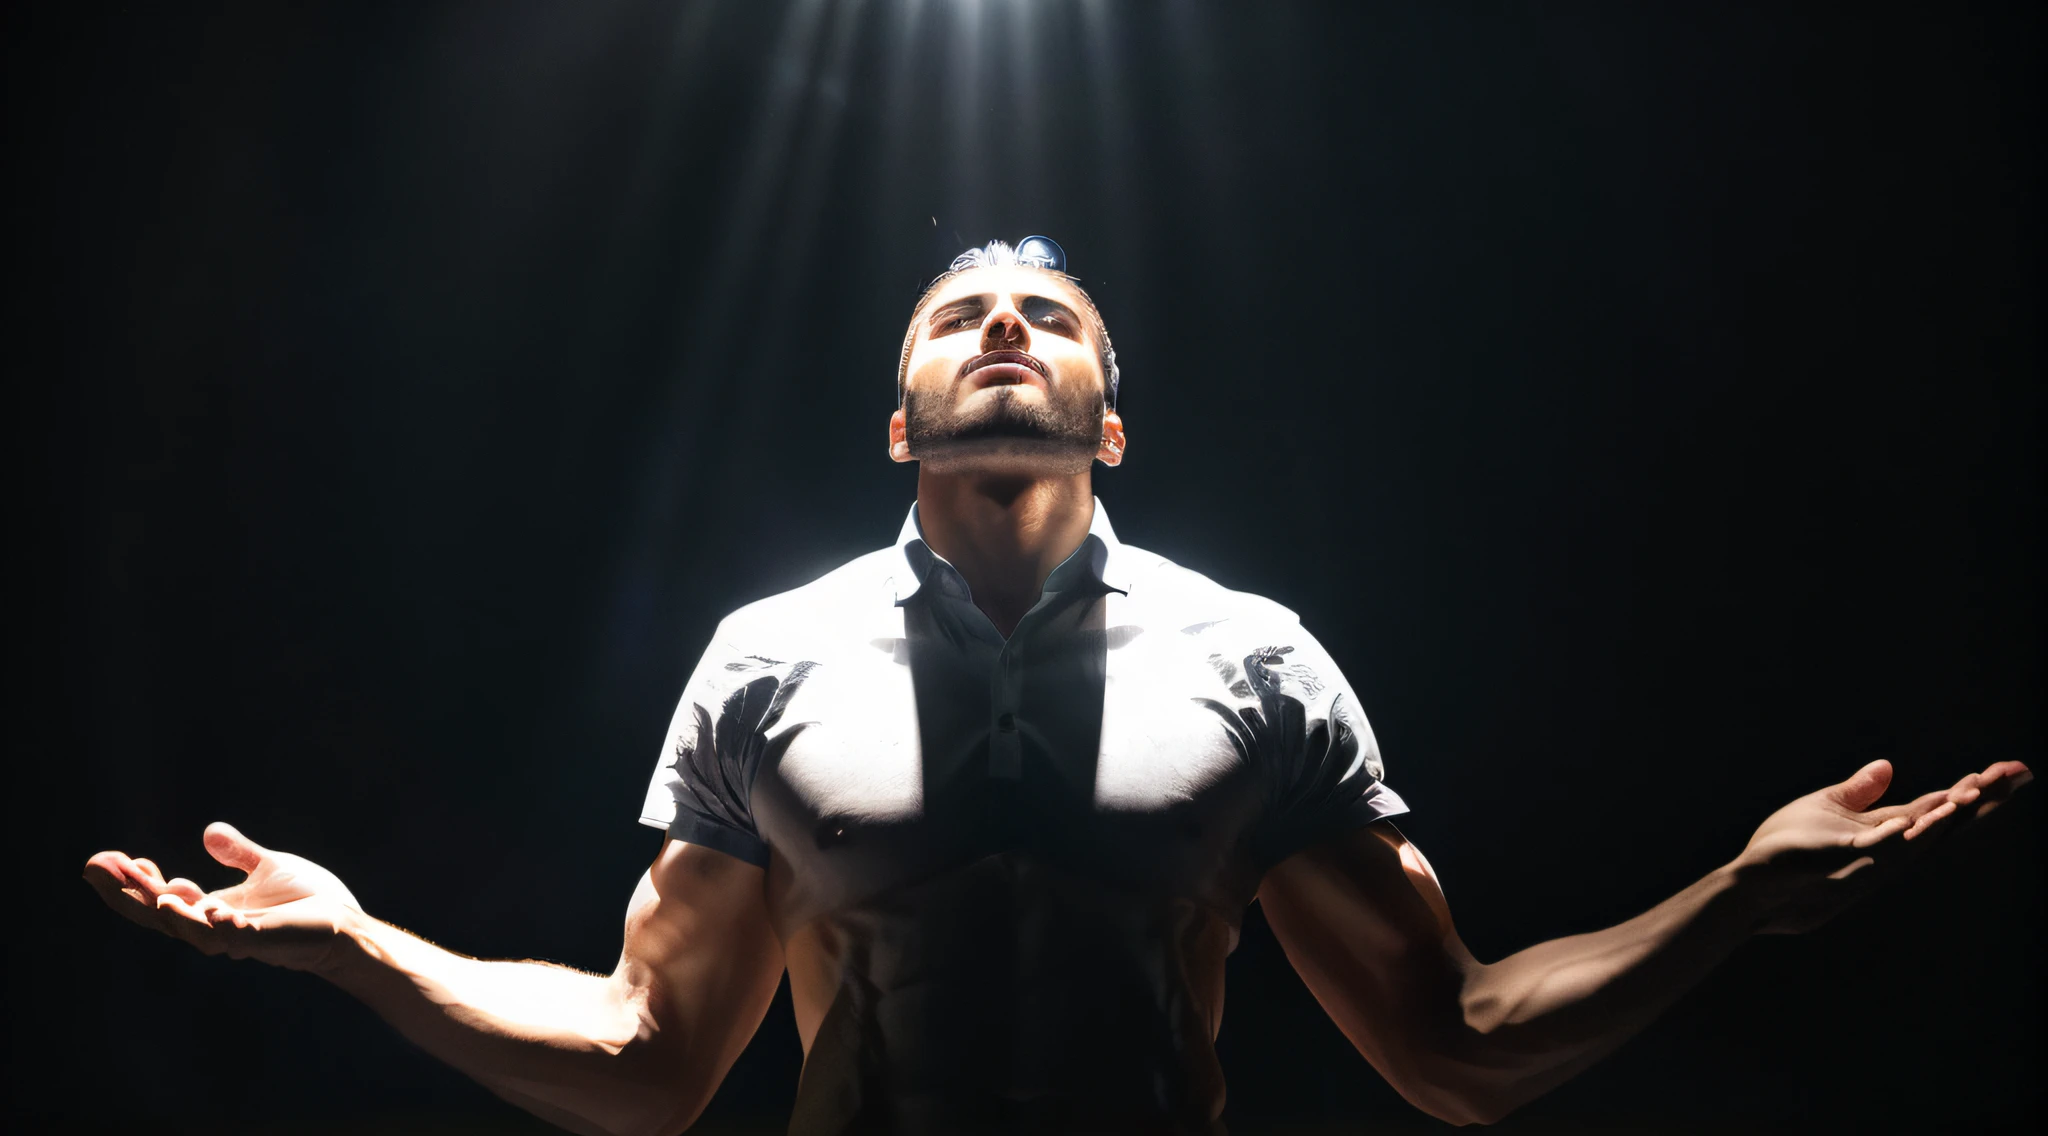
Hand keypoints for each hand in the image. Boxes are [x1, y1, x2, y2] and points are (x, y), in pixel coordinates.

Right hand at [84, 822, 366, 972]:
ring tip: (143, 886)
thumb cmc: (309, 903)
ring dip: (165, 910)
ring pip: (189, 930)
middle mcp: (216, 926)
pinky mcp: (266, 940)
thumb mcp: (267, 868)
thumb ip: (237, 854)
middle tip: (95, 866)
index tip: (113, 857)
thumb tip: (208, 831)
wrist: (347, 926)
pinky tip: (206, 909)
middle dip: (126, 893)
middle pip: (158, 915)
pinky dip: (217, 925)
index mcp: (212, 910)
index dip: (134, 881)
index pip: (159, 898)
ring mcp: (239, 936)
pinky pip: (234, 936)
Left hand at [1732, 758, 2030, 934]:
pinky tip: (1908, 825)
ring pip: (1915, 840)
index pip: (1941, 806)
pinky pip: (1869, 852)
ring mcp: (1865, 860)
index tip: (2013, 768)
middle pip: (1943, 823)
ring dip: (1942, 818)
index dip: (1976, 789)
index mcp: (1888, 830)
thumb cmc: (1789, 849)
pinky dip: (1890, 840)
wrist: (1755, 887)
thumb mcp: (1827, 807)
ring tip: (1972, 793)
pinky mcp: (1835, 863)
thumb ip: (1860, 792)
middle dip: (1980, 800)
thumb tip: (1888, 765)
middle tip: (2017, 774)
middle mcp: (1888, 848)